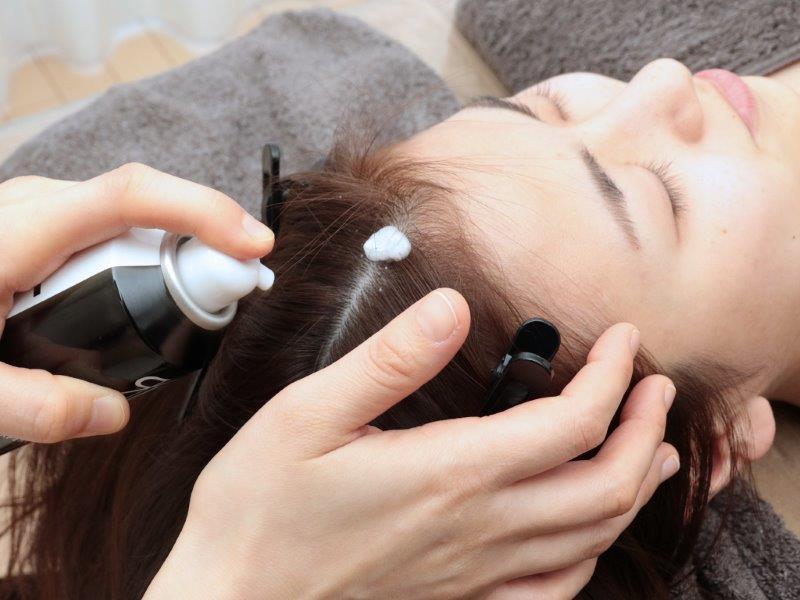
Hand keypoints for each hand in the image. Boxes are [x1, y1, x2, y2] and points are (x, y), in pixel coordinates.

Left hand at [0, 164, 272, 442]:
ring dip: (173, 253)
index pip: (131, 197)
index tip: (254, 245)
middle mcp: (37, 205)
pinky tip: (141, 295)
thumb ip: (35, 408)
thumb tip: (112, 413)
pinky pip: (112, 227)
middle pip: (145, 206)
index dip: (203, 211)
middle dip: (202, 242)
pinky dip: (144, 256)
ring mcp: (40, 208)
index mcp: (17, 233)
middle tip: (233, 292)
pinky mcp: (44, 222)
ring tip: (188, 302)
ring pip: (132, 216)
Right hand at [146, 289, 678, 598]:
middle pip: (605, 485)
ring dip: (636, 488)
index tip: (620, 340)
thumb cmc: (259, 510)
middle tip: (654, 388)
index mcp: (447, 472)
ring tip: (655, 451)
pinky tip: (592, 534)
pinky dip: (593, 555)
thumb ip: (387, 360)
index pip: (570, 423)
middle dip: (645, 430)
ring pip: (592, 538)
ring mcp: (474, 573)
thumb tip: (449, 307)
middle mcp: (476, 527)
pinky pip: (554, 591)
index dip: (611, 376)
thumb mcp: (306, 414)